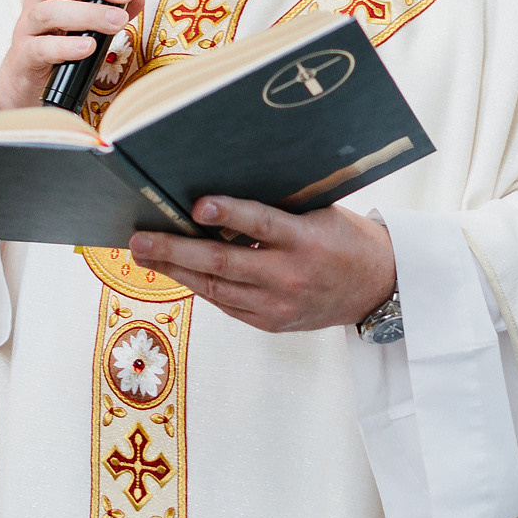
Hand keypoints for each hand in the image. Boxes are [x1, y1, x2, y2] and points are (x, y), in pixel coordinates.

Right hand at [0, 0, 143, 110]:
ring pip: (49, 12)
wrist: (26, 80)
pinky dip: (65, 47)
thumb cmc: (60, 42)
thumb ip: (112, 7)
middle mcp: (38, 0)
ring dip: (88, 14)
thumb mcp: (88, 21)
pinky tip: (89, 47)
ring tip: (117, 22)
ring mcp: (28, 28)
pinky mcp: (25, 57)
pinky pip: (41, 48)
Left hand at [131, 197, 394, 333]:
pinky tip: (177, 271)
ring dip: (176, 270)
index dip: (229, 215)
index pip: (262, 225)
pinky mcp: (271, 323)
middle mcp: (290, 277)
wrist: (378, 288)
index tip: (197, 205)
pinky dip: (200, 286)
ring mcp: (278, 306)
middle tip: (140, 239)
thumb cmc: (345, 238)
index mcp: (307, 241)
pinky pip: (226, 304)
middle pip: (224, 264)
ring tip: (145, 254)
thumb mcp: (320, 213)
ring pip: (216, 288)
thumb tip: (221, 194)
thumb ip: (278, 207)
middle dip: (176, 251)